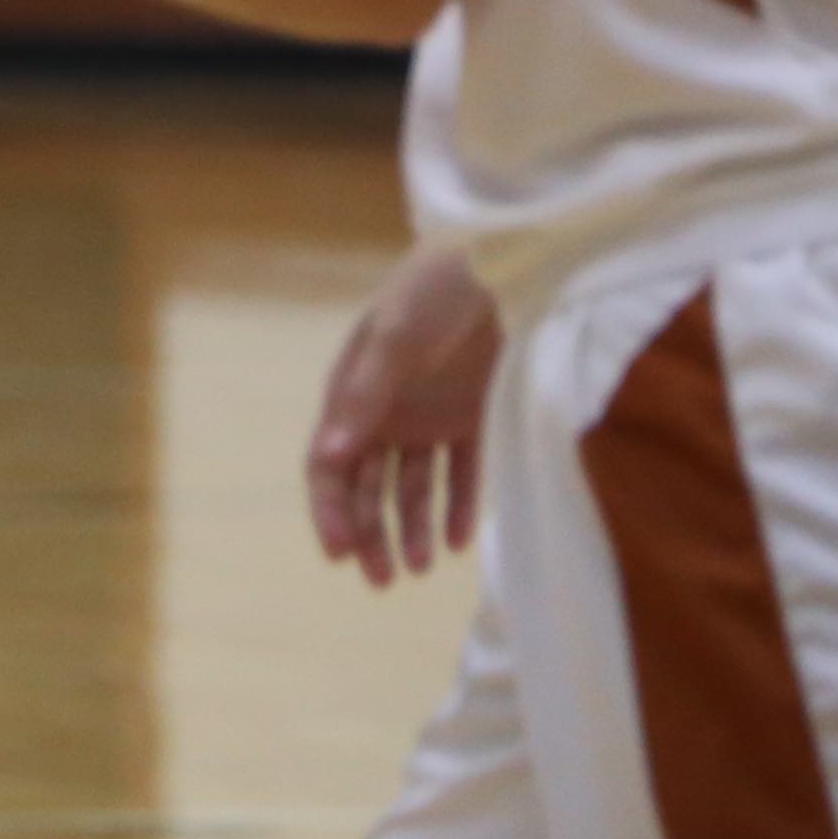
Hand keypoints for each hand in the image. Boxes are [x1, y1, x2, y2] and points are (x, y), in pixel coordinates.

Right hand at [307, 244, 498, 587]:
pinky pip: (463, 475)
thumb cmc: (436, 289)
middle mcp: (386, 413)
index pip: (329, 466)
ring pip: (413, 488)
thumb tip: (327, 456)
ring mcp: (431, 418)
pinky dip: (460, 508)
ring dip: (413, 528)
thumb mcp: (395, 336)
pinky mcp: (477, 419)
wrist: (510, 260)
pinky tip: (461, 541)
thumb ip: (364, 395)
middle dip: (370, 533)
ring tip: (422, 568)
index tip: (340, 554)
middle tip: (384, 578)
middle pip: (367, 486)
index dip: (330, 511)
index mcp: (353, 393)